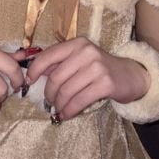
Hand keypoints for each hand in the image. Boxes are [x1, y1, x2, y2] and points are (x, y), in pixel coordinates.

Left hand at [25, 36, 150, 121]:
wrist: (130, 76)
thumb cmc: (100, 69)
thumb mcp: (80, 60)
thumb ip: (60, 64)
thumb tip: (33, 73)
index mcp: (77, 44)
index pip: (48, 55)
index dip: (34, 70)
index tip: (29, 82)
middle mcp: (87, 52)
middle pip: (56, 77)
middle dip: (49, 93)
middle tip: (49, 102)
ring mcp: (97, 67)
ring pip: (66, 91)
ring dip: (59, 104)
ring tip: (58, 110)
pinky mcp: (105, 83)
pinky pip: (79, 100)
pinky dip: (69, 110)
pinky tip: (67, 114)